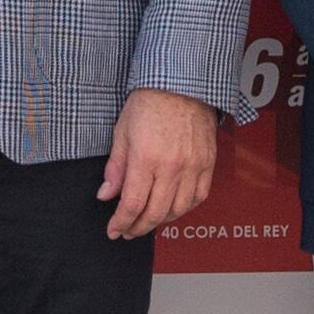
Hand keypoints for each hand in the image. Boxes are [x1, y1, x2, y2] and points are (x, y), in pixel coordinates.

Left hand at [98, 87, 218, 240]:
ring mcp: (193, 166)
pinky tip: (173, 207)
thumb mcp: (122, 132)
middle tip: (128, 231)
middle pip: (155, 213)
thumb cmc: (150, 101)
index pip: (132, 204)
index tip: (114, 230)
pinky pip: (199, 197)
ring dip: (161, 221)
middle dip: (138, 227)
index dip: (121, 223)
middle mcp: (172, 166)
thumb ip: (116, 167)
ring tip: (148, 219)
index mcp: (146, 158)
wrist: (182, 83)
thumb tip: (106, 194)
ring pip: (178, 209)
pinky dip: (185, 208)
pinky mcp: (207, 163)